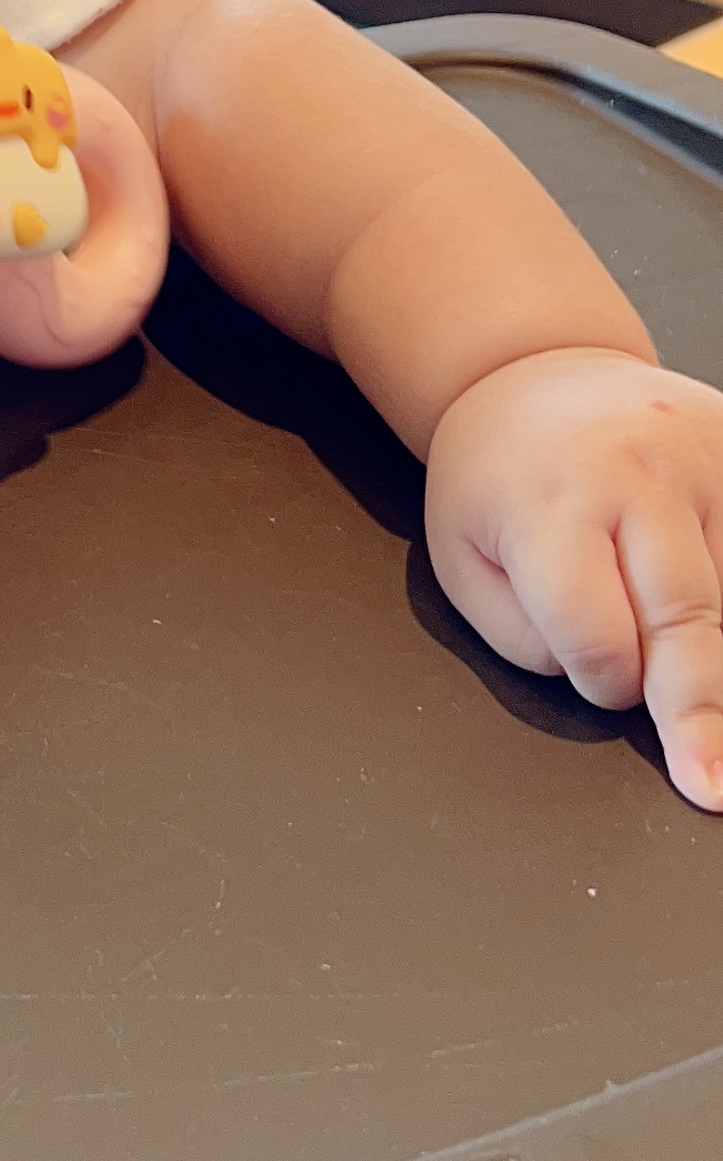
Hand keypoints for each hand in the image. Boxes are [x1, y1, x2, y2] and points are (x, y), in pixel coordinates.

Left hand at [428, 349, 722, 809]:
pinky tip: (721, 643)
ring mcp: (705, 460)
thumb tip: (614, 688)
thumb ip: (526, 638)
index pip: (596, 629)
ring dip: (715, 648)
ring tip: (705, 705)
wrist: (533, 374)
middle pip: (688, 617)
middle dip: (699, 712)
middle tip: (710, 786)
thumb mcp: (463, 560)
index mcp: (552, 503)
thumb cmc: (495, 482)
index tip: (600, 682)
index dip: (600, 678)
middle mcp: (638, 475)